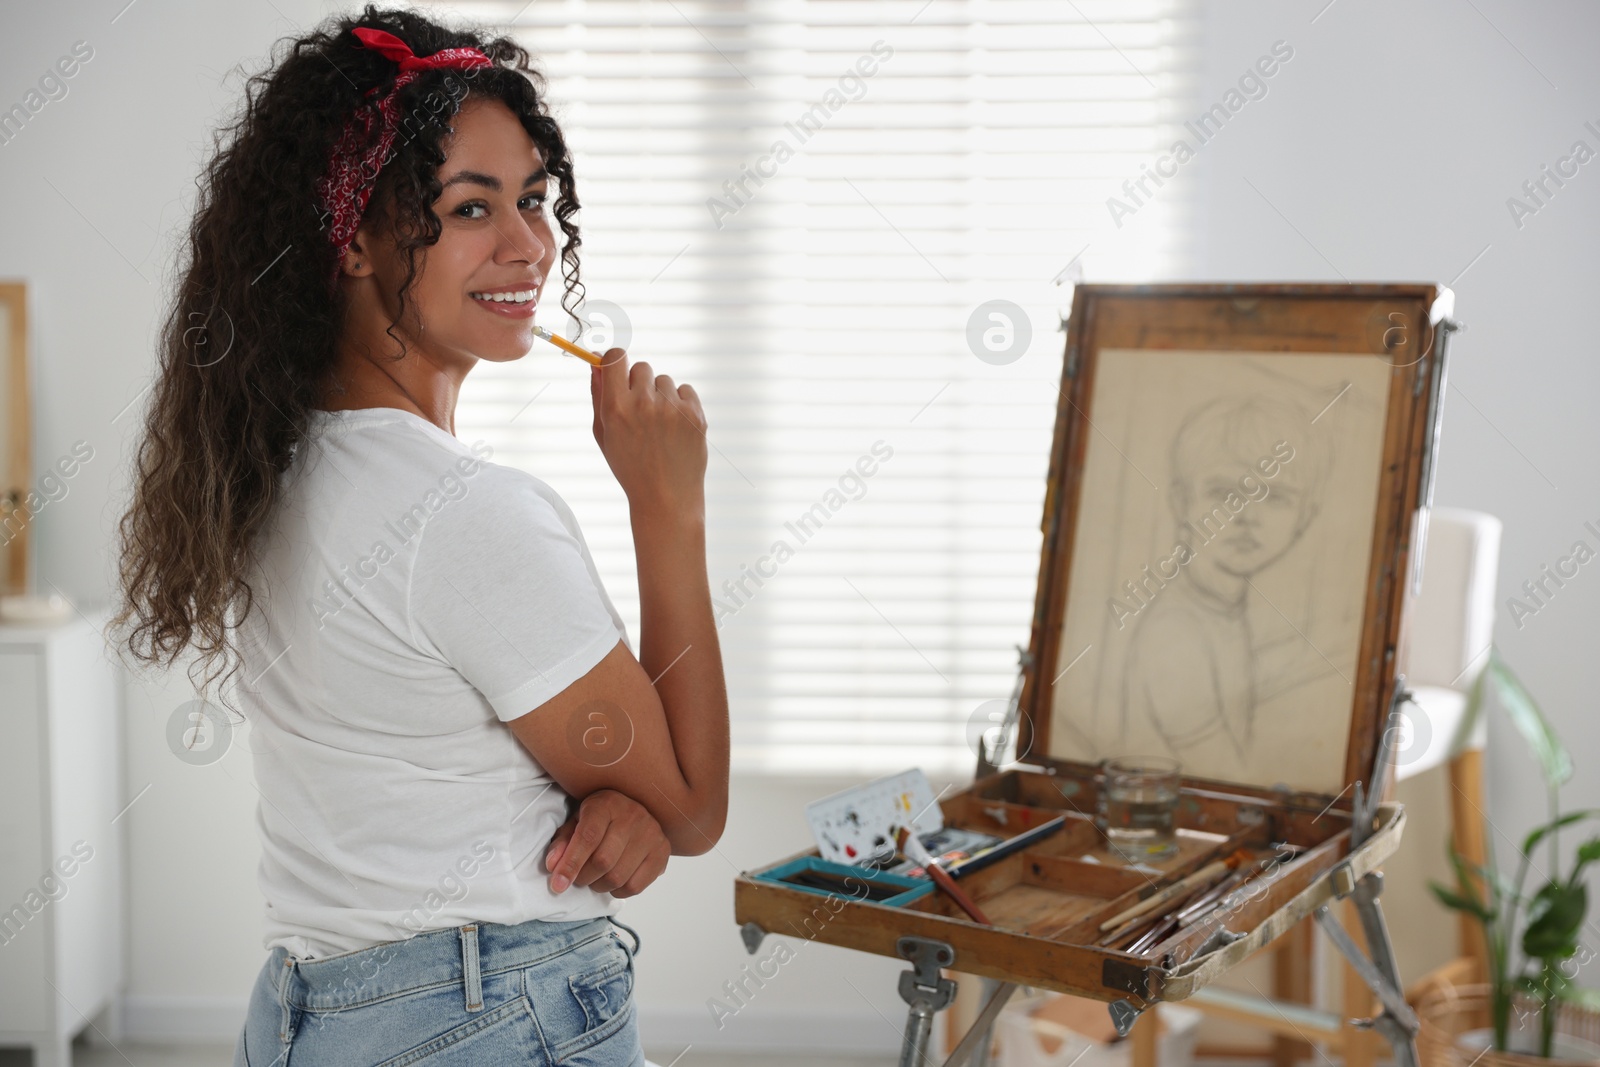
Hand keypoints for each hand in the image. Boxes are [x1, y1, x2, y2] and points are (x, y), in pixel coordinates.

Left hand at [545, 788, 671, 897]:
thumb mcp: (575, 823)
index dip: (571, 864)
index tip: (557, 885)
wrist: (633, 810)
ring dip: (599, 886)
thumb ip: (562, 843)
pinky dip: (618, 891)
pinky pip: (635, 886)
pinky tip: (614, 880)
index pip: (588, 837)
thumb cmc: (599, 819)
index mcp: (606, 804)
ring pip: (618, 877)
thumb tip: (552, 866)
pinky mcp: (663, 851)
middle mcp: (633, 815)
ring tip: (595, 878)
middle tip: (578, 877)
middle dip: (583, 877)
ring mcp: (652, 833)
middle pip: (603, 861)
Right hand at [590, 348, 706, 513]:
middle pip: (641, 367)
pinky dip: (680, 404)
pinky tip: (675, 428)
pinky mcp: (695, 414)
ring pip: (664, 381)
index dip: (614, 359)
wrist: (666, 498)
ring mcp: (672, 408)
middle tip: (640, 411)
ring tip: (659, 427)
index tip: (616, 367)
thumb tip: (595, 363)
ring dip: (660, 396)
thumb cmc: (631, 467)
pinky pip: (685, 390)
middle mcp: (644, 404)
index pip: (615, 358)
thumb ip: (598, 395)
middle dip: (638, 383)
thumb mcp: (604, 435)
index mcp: (616, 408)